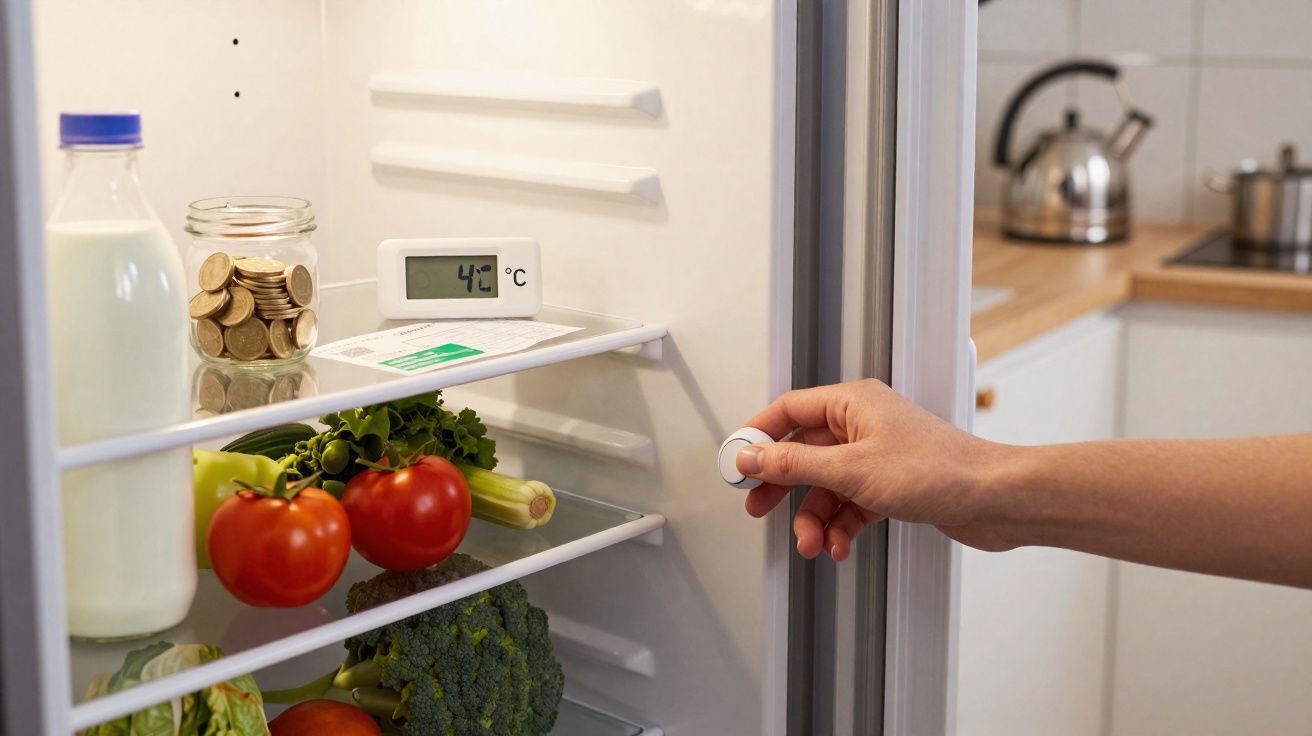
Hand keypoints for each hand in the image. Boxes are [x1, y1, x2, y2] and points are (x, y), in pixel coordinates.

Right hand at [736, 379, 1012, 560]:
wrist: (994, 499)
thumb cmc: (939, 470)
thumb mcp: (850, 470)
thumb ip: (794, 464)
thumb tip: (752, 456)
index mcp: (852, 403)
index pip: (789, 410)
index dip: (758, 435)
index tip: (737, 462)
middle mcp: (864, 425)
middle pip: (803, 452)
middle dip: (783, 486)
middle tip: (759, 508)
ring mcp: (878, 456)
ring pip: (827, 485)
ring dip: (815, 518)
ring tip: (813, 544)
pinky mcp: (892, 485)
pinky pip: (851, 505)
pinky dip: (841, 527)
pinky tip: (839, 546)